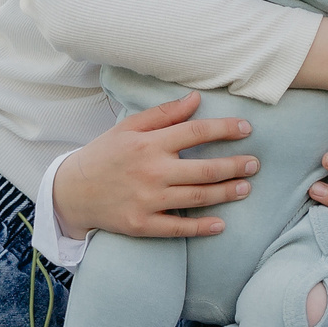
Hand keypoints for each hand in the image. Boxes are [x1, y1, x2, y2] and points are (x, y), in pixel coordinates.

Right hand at [52, 92, 258, 239]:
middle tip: (255, 164)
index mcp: (149, 144)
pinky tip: (220, 224)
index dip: (224, 129)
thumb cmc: (104, 155)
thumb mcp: (129, 128)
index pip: (195, 132)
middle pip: (204, 168)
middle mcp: (151, 171)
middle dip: (234, 165)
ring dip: (226, 193)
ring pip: (197, 197)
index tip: (246, 128)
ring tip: (246, 188)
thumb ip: (164, 114)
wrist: (72, 192)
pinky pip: (178, 227)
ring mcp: (148, 200)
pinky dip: (201, 227)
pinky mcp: (142, 224)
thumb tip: (196, 99)